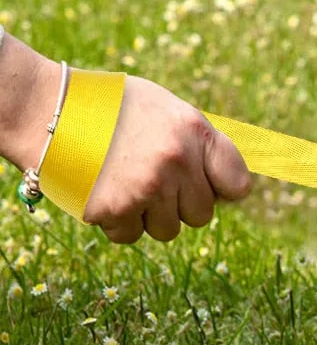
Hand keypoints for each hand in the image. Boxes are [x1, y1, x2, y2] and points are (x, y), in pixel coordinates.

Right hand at [83, 76, 251, 242]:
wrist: (50, 110)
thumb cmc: (116, 109)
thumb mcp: (168, 109)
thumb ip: (202, 145)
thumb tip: (232, 189)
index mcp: (195, 131)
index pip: (238, 184)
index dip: (222, 189)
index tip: (207, 186)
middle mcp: (176, 161)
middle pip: (202, 215)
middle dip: (180, 204)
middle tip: (152, 180)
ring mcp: (147, 187)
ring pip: (168, 230)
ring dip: (150, 215)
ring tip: (127, 182)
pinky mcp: (115, 210)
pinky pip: (132, 236)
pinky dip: (120, 222)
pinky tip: (106, 192)